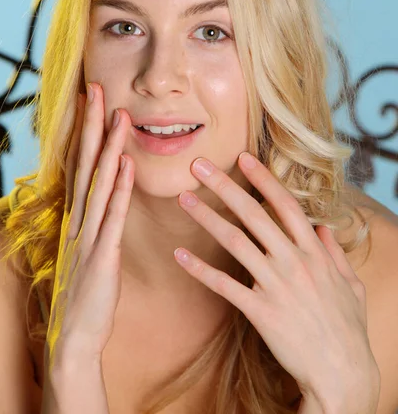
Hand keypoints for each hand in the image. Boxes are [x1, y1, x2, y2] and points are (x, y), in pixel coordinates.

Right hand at [45, 83, 134, 371]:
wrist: (75, 335)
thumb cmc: (86, 290)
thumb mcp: (87, 247)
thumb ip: (96, 218)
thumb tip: (108, 190)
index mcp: (77, 216)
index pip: (80, 165)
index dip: (84, 132)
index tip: (90, 101)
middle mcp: (78, 219)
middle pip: (85, 163)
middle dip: (92, 125)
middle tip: (97, 89)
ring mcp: (88, 236)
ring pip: (100, 183)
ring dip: (109, 148)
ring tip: (119, 115)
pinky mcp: (102, 255)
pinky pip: (112, 216)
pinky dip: (120, 189)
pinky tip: (127, 165)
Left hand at [174, 152, 378, 405]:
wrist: (343, 373)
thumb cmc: (347, 328)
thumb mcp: (350, 284)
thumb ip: (335, 253)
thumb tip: (323, 228)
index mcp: (314, 252)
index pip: (285, 204)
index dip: (262, 178)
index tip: (242, 158)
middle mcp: (294, 261)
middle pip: (253, 214)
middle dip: (224, 186)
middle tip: (198, 166)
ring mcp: (276, 285)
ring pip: (235, 242)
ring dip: (206, 218)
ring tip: (183, 199)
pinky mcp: (261, 311)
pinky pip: (224, 285)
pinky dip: (200, 269)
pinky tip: (179, 255)